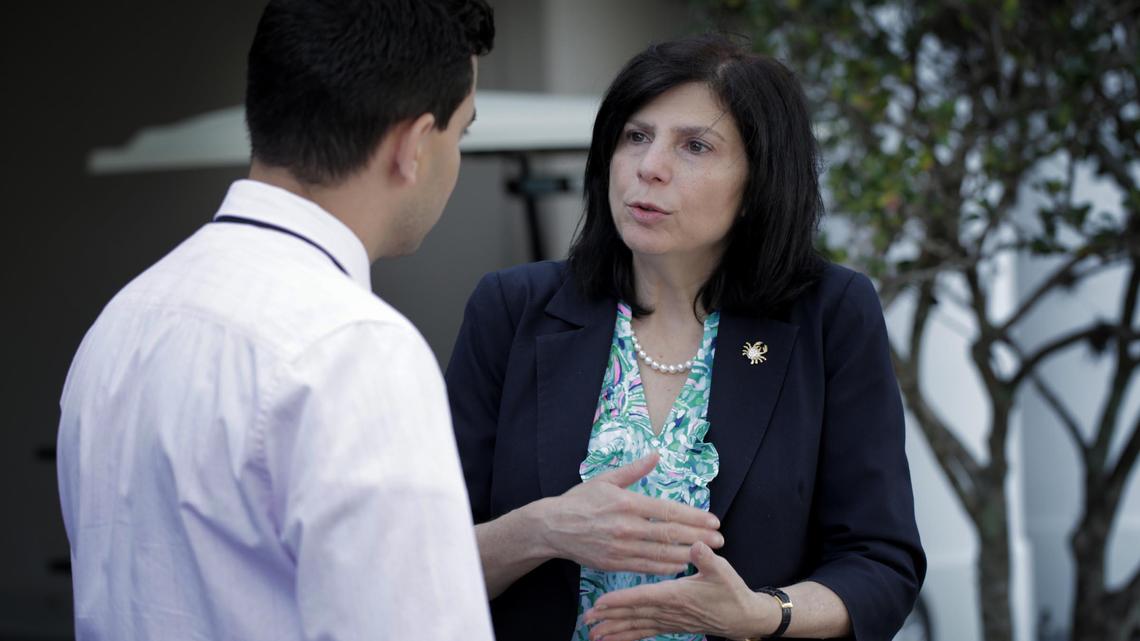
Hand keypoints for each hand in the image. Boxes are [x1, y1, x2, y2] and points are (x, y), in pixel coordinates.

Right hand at [537, 453, 723, 575]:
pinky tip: (680, 564)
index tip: (713, 520)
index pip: (668, 511)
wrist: (553, 527)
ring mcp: (620, 548)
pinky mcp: (614, 563)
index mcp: (627, 502)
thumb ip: (634, 470)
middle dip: (699, 537)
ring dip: (687, 553)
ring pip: (661, 553)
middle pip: (670, 533)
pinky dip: (665, 567)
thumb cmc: (580, 500)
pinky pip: (645, 567)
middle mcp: (626, 526)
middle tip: (721, 540)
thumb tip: (656, 454)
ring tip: (707, 553)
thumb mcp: (606, 479)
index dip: (694, 517)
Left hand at [582, 542, 773, 640]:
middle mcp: (669, 611)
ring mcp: (669, 621)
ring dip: (614, 630)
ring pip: (637, 626)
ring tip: (592, 634)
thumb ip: (707, 559)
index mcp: (677, 595)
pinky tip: (613, 639)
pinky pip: (645, 633)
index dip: (622, 600)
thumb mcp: (722, 571)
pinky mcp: (671, 626)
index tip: (601, 602)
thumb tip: (696, 545)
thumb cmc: (731, 591)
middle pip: (634, 615)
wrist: (742, 617)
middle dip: (609, 617)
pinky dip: (628, 636)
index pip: (643, 598)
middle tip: (586, 619)